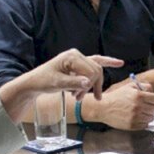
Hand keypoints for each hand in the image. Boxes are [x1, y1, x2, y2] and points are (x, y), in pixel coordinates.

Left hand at [0, 49, 121, 122]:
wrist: (34, 82)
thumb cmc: (43, 81)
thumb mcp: (56, 83)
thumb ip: (73, 83)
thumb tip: (88, 83)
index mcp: (72, 57)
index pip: (91, 71)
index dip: (89, 86)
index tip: (78, 97)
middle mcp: (76, 55)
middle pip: (96, 71)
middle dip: (91, 86)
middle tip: (79, 99)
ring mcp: (78, 58)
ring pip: (96, 71)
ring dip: (92, 85)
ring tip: (80, 98)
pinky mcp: (78, 63)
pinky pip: (96, 62)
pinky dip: (107, 62)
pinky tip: (119, 63)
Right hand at [84, 82, 153, 130]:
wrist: (104, 107)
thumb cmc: (117, 96)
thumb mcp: (130, 86)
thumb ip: (144, 86)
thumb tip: (153, 91)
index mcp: (139, 95)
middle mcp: (138, 106)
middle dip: (152, 107)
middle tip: (146, 107)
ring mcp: (135, 117)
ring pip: (151, 118)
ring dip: (148, 115)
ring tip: (140, 112)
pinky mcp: (132, 125)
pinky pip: (145, 125)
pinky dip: (142, 122)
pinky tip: (136, 117)